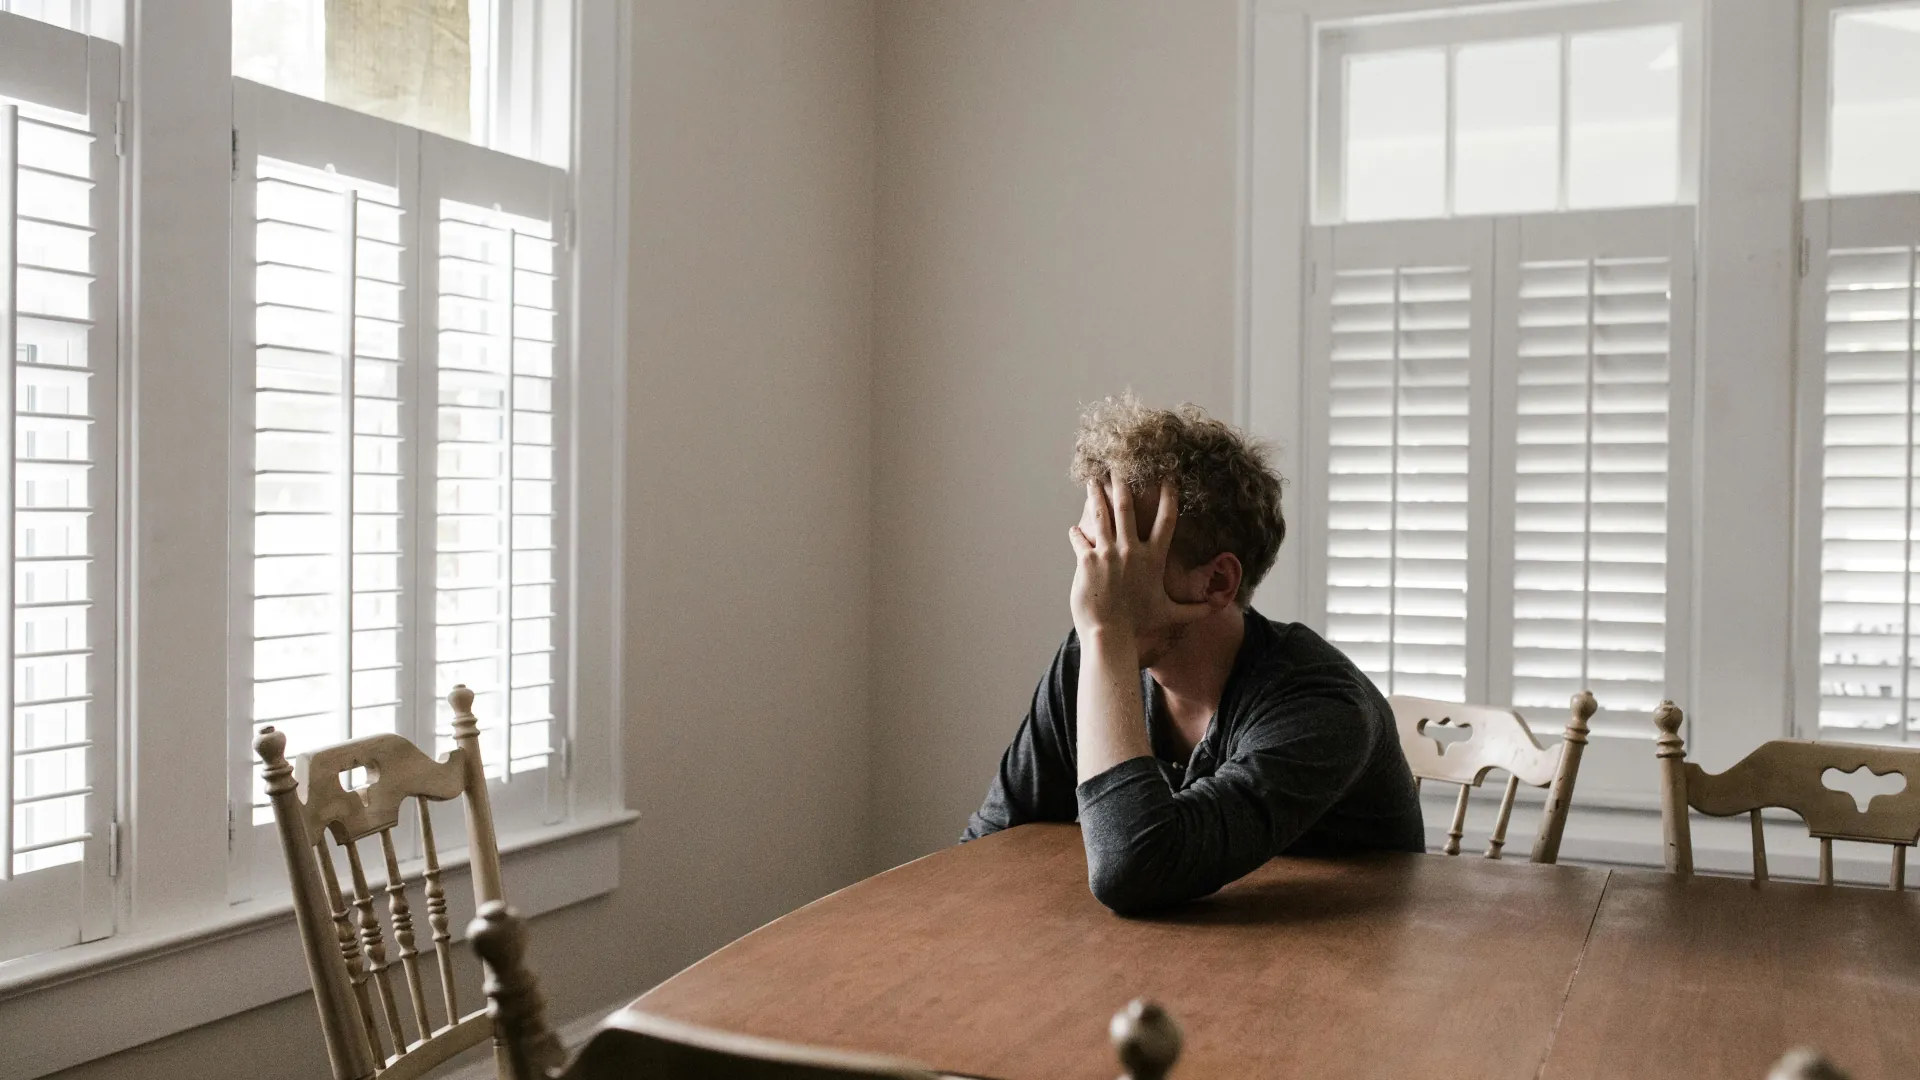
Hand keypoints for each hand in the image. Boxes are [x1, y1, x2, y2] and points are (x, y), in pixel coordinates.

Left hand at [1068, 475, 1210, 640]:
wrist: (1111, 635)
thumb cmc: (1140, 625)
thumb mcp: (1171, 615)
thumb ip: (1196, 610)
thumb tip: (1221, 609)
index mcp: (1153, 558)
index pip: (1166, 520)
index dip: (1168, 496)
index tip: (1168, 477)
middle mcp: (1131, 550)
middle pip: (1127, 507)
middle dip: (1123, 484)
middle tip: (1119, 466)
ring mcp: (1108, 553)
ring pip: (1101, 515)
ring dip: (1096, 496)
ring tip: (1092, 480)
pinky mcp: (1087, 560)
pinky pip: (1080, 539)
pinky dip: (1077, 533)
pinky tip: (1074, 528)